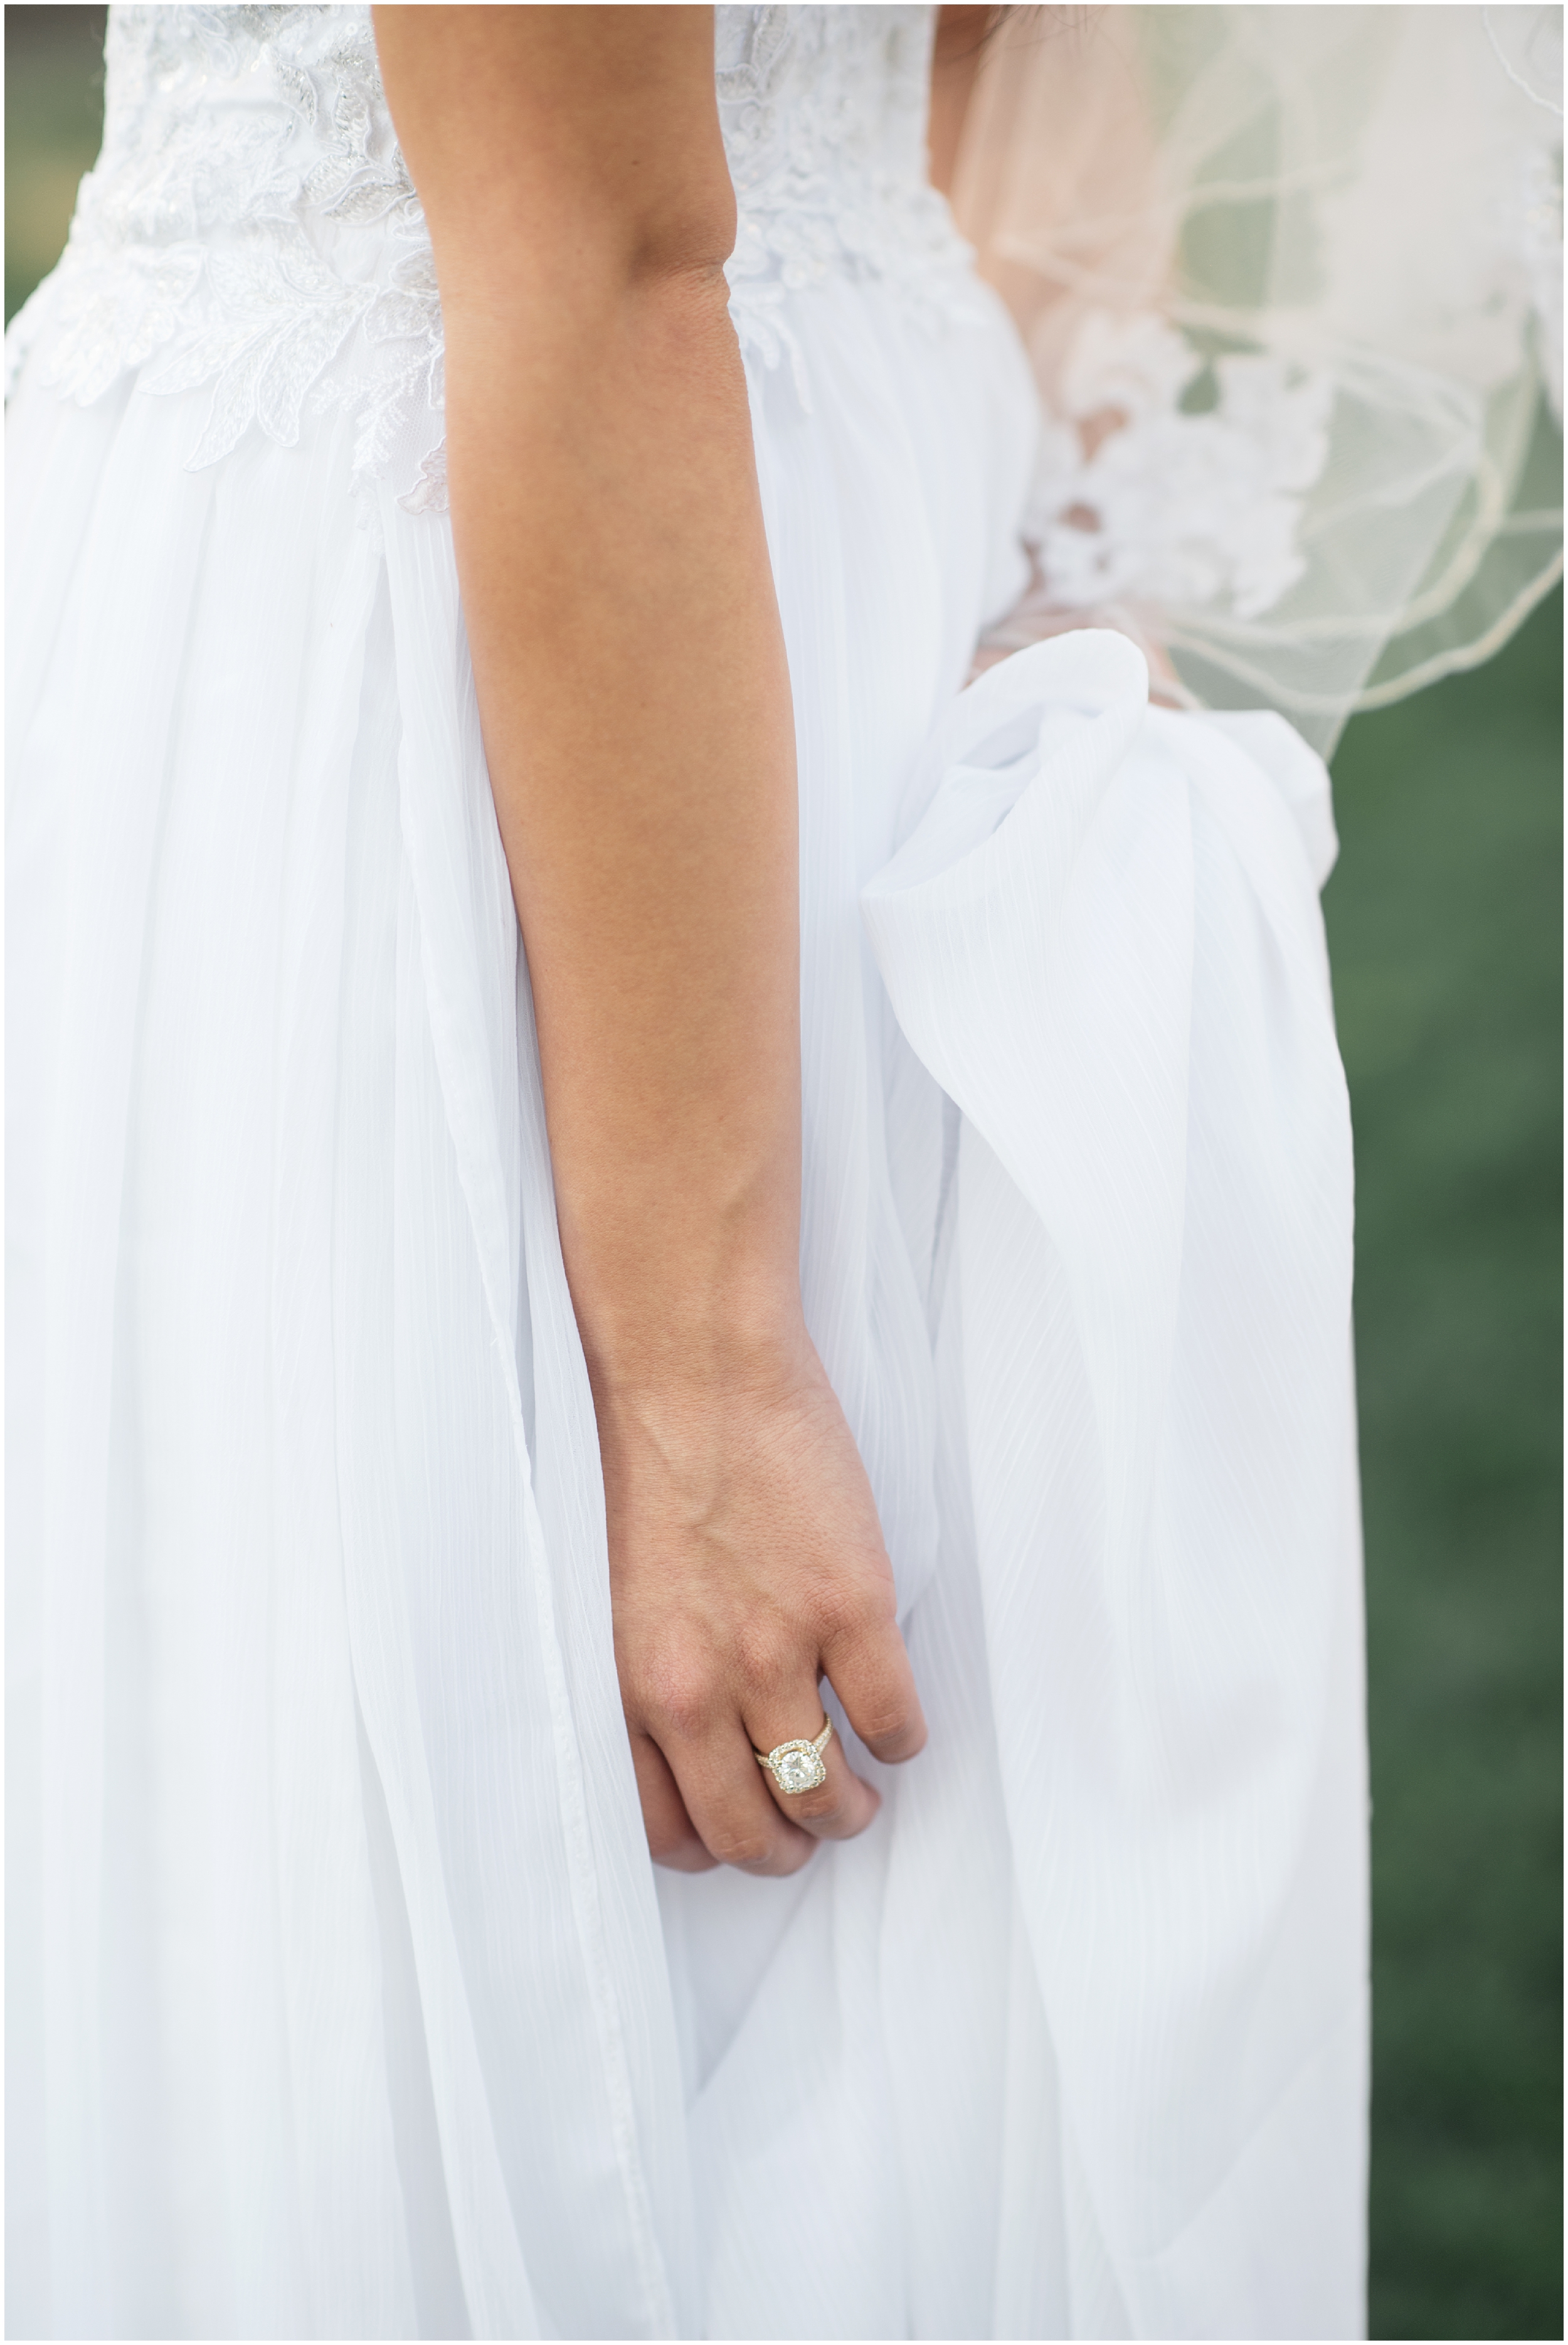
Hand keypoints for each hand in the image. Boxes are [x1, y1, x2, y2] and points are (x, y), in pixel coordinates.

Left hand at [597, 1328, 926, 1874]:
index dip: (714, 1845)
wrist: (696, 1369)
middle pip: (754, 1833)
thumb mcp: (629, 1596)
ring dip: (850, 1809)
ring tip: (859, 1788)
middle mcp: (700, 1689)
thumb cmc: (658, 1463)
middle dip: (788, 1848)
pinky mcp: (851, 1609)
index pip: (669, 1829)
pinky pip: (894, 1724)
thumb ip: (660, 1674)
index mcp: (634, 1686)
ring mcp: (779, 1652)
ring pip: (827, 1796)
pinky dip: (902, 1741)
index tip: (741, 1828)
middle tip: (811, 1825)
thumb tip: (708, 1740)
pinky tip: (894, 1721)